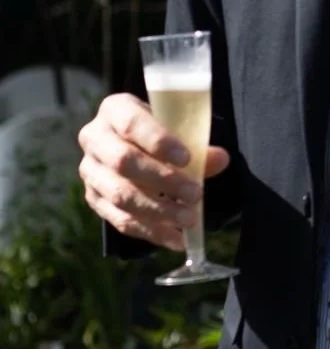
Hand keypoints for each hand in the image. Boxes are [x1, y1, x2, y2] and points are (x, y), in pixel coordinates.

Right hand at [78, 93, 229, 250]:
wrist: (135, 140)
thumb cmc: (162, 129)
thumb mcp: (178, 126)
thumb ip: (197, 142)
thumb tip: (220, 159)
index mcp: (115, 110)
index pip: (131, 124)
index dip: (158, 142)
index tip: (187, 158)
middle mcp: (94, 138)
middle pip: (123, 162)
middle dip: (163, 181)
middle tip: (195, 194)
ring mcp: (90, 171)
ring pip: (119, 195)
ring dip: (157, 211)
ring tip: (189, 219)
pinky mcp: (94, 198)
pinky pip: (118, 219)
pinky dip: (150, 231)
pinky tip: (175, 239)